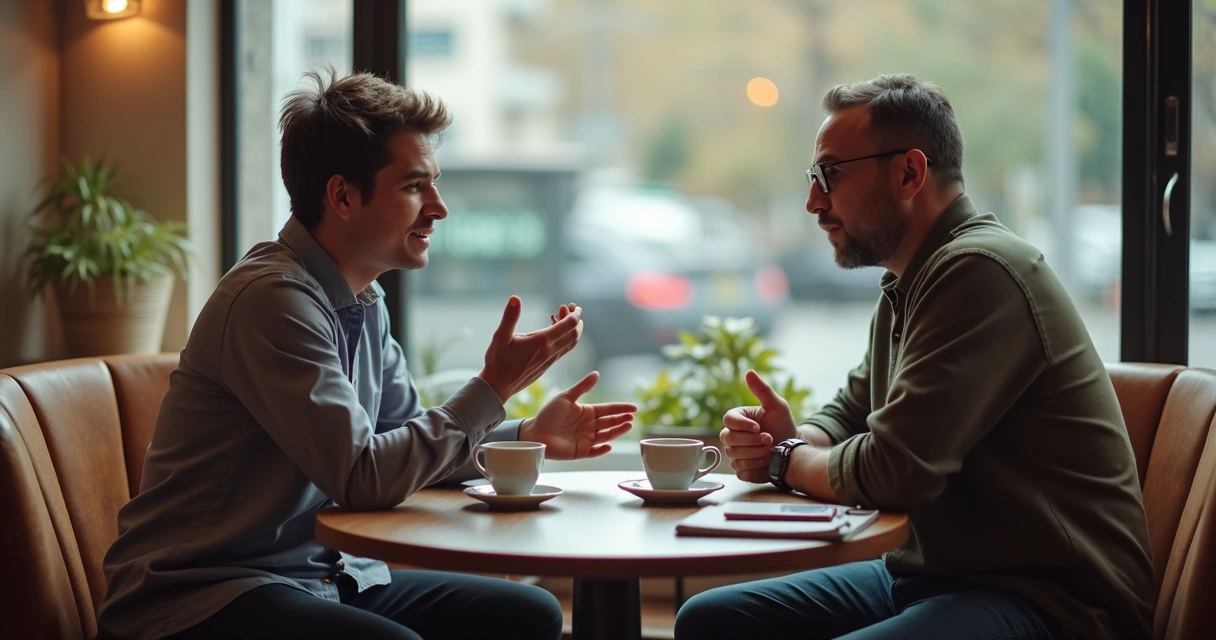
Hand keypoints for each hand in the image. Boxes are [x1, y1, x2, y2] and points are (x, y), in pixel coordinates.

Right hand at [478, 297, 582, 402]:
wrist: (499, 386)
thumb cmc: (497, 361)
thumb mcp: (500, 337)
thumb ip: (509, 317)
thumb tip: (515, 298)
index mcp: (542, 341)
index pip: (568, 325)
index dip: (575, 314)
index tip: (575, 306)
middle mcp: (550, 350)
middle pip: (574, 334)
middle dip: (576, 319)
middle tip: (571, 307)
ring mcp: (550, 359)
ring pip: (571, 343)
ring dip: (573, 329)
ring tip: (564, 316)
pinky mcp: (548, 364)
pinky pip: (564, 349)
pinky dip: (566, 338)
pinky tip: (555, 331)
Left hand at [518, 371, 637, 459]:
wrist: (534, 432)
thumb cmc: (548, 414)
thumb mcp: (566, 397)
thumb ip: (582, 387)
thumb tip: (597, 374)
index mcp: (587, 412)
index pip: (607, 410)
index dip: (620, 408)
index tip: (633, 407)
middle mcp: (589, 426)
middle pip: (609, 422)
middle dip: (621, 420)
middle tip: (632, 417)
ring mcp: (586, 439)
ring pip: (605, 436)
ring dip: (616, 432)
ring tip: (627, 426)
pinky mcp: (580, 452)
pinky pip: (594, 452)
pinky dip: (601, 450)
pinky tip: (608, 445)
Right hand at [721, 370, 798, 482]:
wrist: (791, 451)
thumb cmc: (784, 426)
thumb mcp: (777, 406)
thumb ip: (762, 390)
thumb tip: (749, 372)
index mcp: (738, 418)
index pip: (728, 419)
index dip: (742, 425)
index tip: (758, 427)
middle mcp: (732, 435)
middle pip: (729, 438)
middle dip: (752, 441)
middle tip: (770, 439)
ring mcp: (734, 452)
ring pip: (734, 454)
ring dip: (756, 453)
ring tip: (770, 450)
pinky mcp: (740, 468)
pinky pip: (739, 469)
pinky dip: (755, 466)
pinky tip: (765, 461)